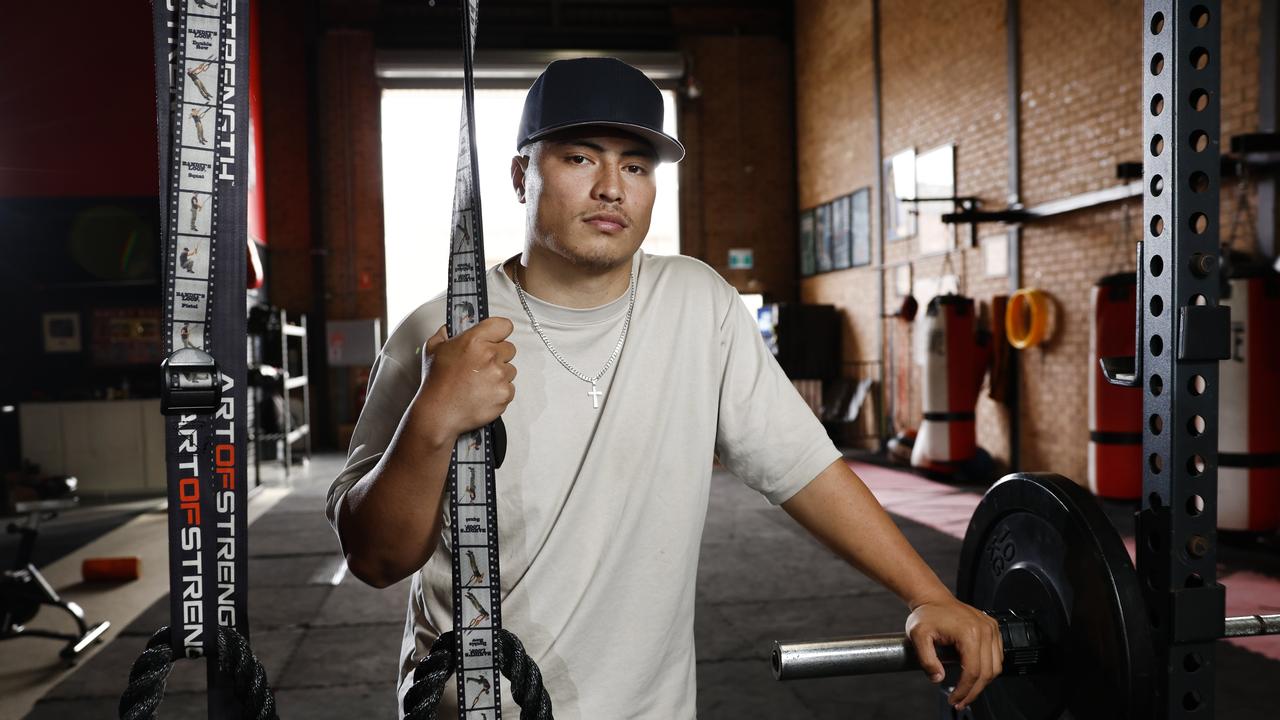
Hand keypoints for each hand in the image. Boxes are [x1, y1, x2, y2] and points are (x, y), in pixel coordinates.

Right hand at [415, 318, 516, 438]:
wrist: (439, 412)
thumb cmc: (436, 382)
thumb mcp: (434, 348)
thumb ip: (447, 332)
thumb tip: (454, 325)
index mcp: (474, 340)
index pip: (504, 325)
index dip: (499, 332)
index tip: (495, 337)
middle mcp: (490, 356)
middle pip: (509, 348)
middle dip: (498, 355)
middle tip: (481, 365)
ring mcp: (499, 376)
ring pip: (511, 369)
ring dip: (499, 374)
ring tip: (480, 382)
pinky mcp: (505, 394)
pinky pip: (510, 388)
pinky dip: (499, 391)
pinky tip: (483, 394)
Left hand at [905, 597, 1002, 711]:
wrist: (933, 599)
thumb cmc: (927, 614)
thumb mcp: (918, 636)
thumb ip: (926, 659)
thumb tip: (938, 678)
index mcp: (969, 632)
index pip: (973, 671)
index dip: (964, 690)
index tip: (954, 698)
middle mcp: (985, 630)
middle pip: (987, 672)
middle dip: (973, 692)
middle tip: (960, 701)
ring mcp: (991, 628)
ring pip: (996, 667)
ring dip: (983, 683)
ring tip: (967, 692)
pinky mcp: (993, 628)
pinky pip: (997, 656)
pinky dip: (989, 670)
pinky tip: (975, 676)